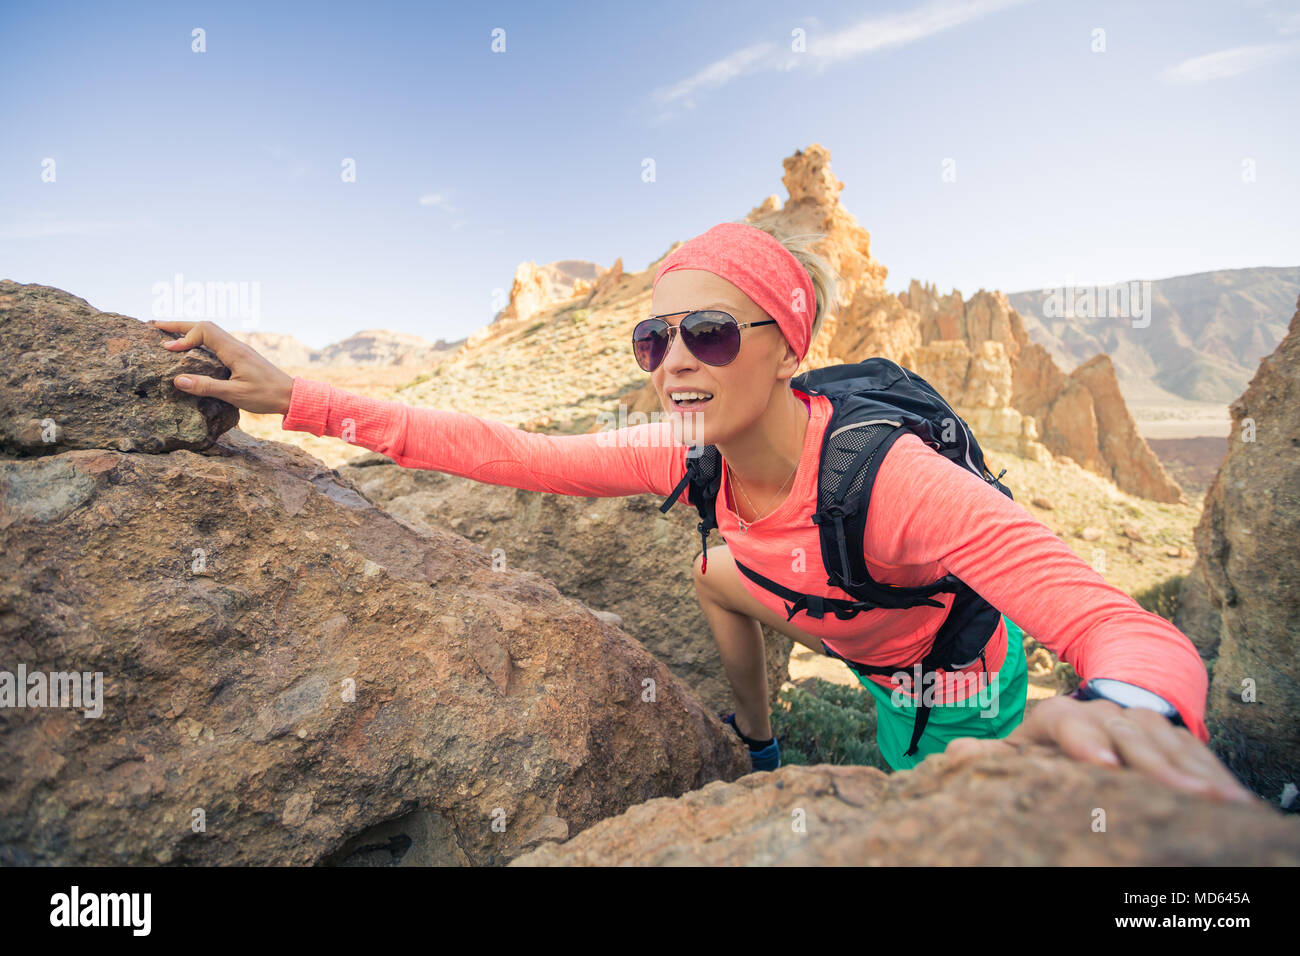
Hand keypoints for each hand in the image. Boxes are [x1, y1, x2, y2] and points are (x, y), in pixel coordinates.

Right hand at [148, 319, 293, 414]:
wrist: (291, 396)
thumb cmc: (266, 396)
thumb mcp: (235, 395)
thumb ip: (207, 387)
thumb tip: (177, 380)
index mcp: (234, 350)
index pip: (203, 331)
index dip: (183, 336)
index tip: (167, 349)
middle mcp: (235, 345)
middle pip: (204, 326)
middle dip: (179, 325)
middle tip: (154, 326)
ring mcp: (238, 350)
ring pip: (210, 332)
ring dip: (188, 331)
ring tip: (167, 334)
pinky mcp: (240, 357)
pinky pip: (215, 342)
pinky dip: (199, 340)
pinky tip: (191, 348)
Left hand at [943, 695, 1257, 804]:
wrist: (1101, 700)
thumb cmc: (1052, 741)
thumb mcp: (1021, 745)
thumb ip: (991, 755)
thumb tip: (950, 757)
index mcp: (1063, 717)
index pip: (1073, 724)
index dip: (1088, 743)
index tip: (1103, 766)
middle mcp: (1106, 714)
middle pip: (1129, 736)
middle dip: (1153, 765)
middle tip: (1178, 792)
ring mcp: (1143, 722)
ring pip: (1168, 744)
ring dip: (1192, 772)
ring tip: (1215, 800)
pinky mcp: (1175, 737)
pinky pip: (1196, 754)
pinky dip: (1213, 775)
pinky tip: (1233, 801)